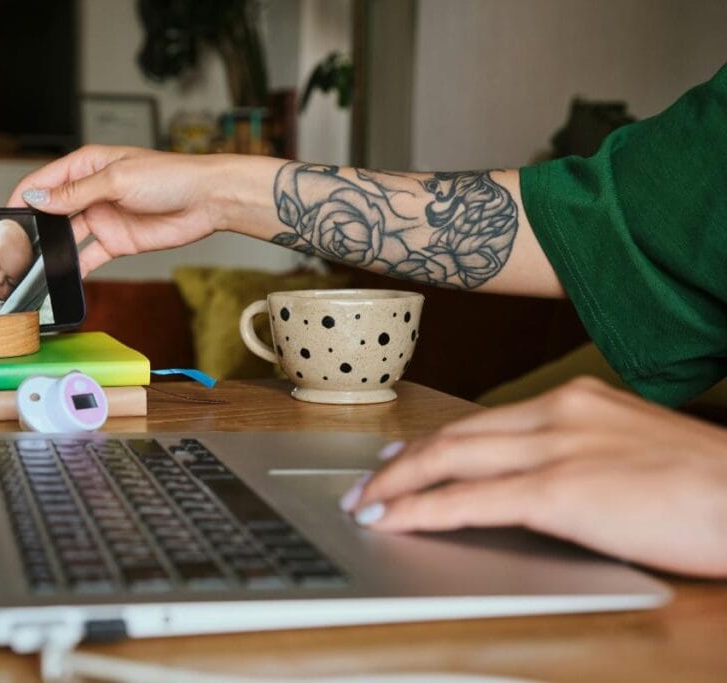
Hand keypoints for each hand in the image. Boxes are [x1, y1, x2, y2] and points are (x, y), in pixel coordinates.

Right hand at [8, 145, 273, 276]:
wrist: (208, 200)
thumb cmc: (170, 176)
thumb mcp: (117, 180)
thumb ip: (76, 193)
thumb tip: (38, 198)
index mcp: (86, 167)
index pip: (43, 182)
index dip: (22, 199)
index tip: (3, 219)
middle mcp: (90, 192)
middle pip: (51, 211)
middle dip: (33, 228)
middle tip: (12, 248)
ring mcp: (102, 217)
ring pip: (66, 236)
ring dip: (51, 250)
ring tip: (31, 267)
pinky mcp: (116, 241)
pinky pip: (88, 256)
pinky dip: (74, 267)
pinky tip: (60, 279)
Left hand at [341, 377, 726, 577]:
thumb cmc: (710, 485)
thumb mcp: (634, 450)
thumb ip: (581, 454)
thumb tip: (543, 480)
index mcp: (576, 401)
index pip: (482, 422)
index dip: (433, 442)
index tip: (403, 455)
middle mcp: (558, 413)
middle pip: (455, 435)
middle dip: (401, 463)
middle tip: (368, 482)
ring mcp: (556, 448)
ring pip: (450, 460)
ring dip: (398, 484)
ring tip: (367, 503)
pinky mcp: (560, 490)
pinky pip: (470, 500)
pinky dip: (423, 511)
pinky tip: (397, 521)